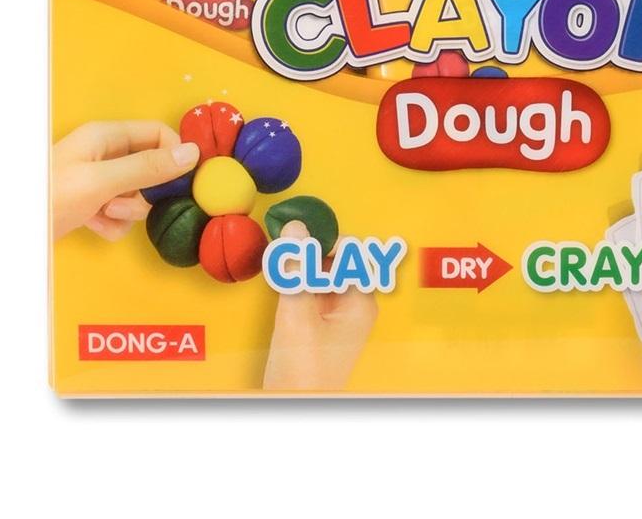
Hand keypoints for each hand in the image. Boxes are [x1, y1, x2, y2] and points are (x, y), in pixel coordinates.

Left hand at [52, 120, 199, 240]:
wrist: (14, 234)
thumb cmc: (49, 199)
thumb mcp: (101, 181)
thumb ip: (148, 167)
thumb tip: (192, 153)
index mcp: (106, 136)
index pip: (158, 134)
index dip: (173, 155)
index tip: (181, 181)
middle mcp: (104, 154)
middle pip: (151, 166)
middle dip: (146, 190)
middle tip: (128, 202)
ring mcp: (97, 180)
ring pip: (138, 192)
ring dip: (128, 210)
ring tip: (104, 215)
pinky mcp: (91, 204)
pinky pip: (121, 212)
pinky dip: (114, 223)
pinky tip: (94, 226)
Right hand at [263, 221, 377, 391]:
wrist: (294, 413)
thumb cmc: (304, 374)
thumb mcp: (297, 316)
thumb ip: (296, 270)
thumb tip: (295, 228)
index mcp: (361, 301)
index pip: (351, 251)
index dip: (325, 238)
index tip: (297, 234)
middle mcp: (354, 306)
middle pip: (336, 260)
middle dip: (310, 250)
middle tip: (284, 248)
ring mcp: (337, 316)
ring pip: (321, 275)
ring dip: (301, 266)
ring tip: (280, 266)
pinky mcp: (320, 324)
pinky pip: (312, 291)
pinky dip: (296, 283)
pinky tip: (281, 283)